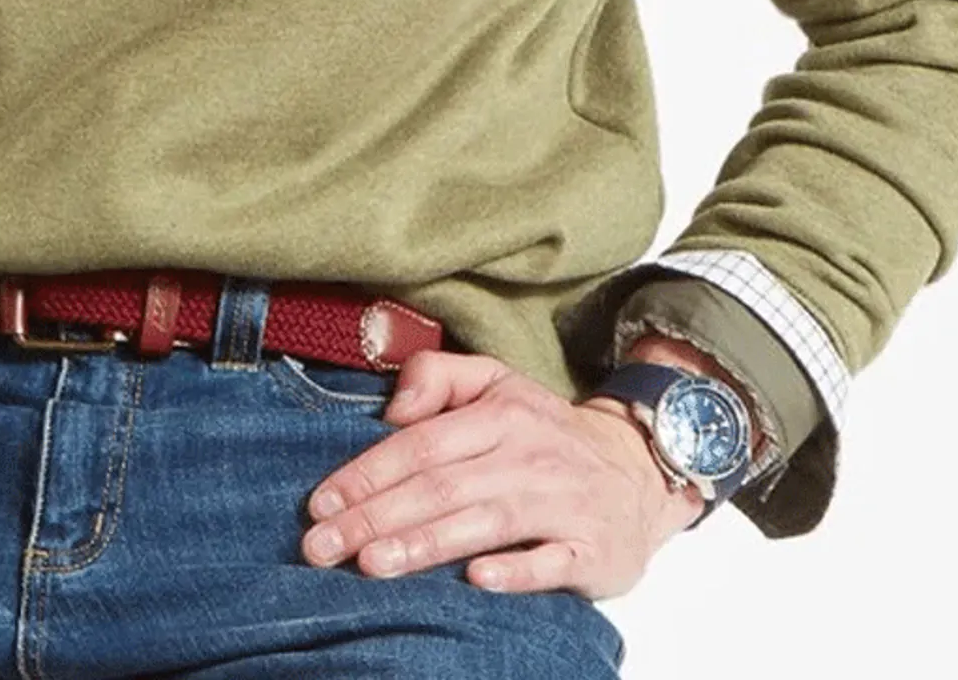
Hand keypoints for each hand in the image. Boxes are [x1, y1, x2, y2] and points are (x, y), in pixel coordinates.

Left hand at [298, 350, 704, 598]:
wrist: (638, 469)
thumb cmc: (545, 432)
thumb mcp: (497, 383)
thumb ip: (439, 376)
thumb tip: (392, 407)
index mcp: (499, 415)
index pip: (420, 444)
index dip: (367, 473)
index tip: (320, 503)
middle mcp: (527, 456)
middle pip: (440, 486)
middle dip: (374, 517)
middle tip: (318, 547)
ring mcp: (561, 504)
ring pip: (483, 523)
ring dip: (423, 545)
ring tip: (368, 564)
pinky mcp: (591, 550)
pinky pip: (550, 562)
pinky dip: (514, 572)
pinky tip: (475, 581)